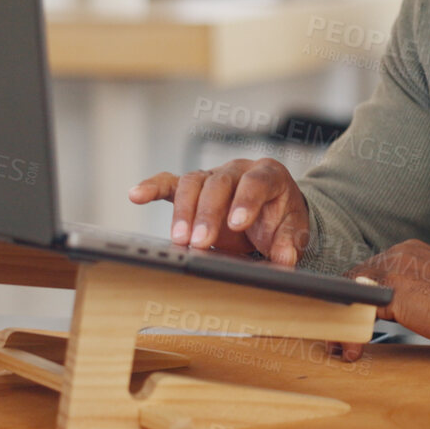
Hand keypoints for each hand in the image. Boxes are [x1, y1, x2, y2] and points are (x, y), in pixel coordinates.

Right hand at [128, 158, 311, 266]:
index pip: (256, 181)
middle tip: (201, 242)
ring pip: (192, 183)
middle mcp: (238, 170)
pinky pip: (169, 183)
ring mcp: (213, 176)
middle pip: (219, 183)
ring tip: (179, 240)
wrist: (272, 213)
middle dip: (208, 213)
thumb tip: (284, 258)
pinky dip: (152, 188)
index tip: (237, 223)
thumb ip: (290, 243)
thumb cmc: (281, 219)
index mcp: (268, 174)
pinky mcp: (192, 189)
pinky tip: (135, 195)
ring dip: (184, 211)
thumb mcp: (294, 232)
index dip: (245, 200)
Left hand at [332, 240, 429, 359]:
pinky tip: (351, 347)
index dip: (361, 294)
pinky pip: (362, 313)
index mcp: (409, 250)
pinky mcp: (393, 293)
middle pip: (358, 280)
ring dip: (346, 323)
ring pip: (356, 296)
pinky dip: (353, 332)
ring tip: (341, 347)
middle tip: (339, 336)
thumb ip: (407, 288)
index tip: (354, 313)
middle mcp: (398, 254)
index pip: (372, 270)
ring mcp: (394, 271)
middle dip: (347, 308)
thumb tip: (380, 302)